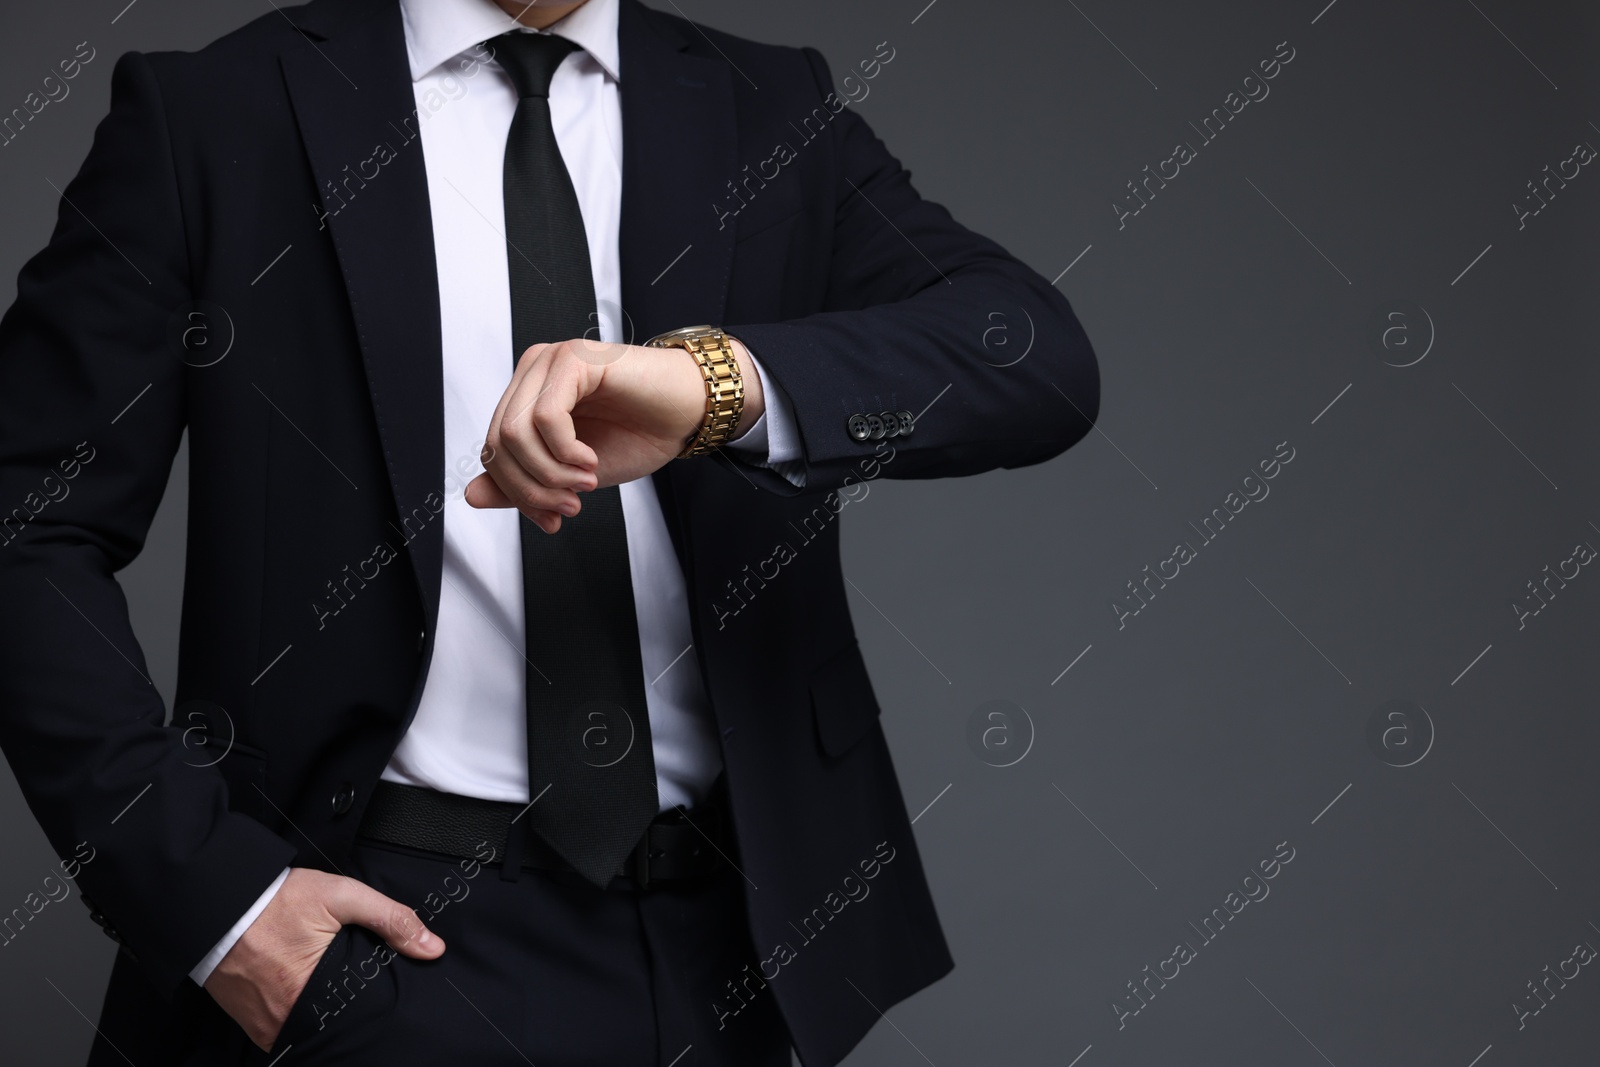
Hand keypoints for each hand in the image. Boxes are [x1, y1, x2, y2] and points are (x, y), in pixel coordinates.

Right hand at [203, 867, 444, 1051]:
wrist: (217, 901)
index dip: (374, 1003)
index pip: (358, 1015)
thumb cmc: (276, 899)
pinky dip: (300, 1014)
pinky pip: (284, 1029)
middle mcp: (284, 1019)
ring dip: (325, 1013)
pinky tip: (310, 992)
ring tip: (336, 988)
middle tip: (356, 985)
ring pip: (309, 1030)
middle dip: (350, 1010)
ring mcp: (264, 1026)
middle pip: (334, 1025)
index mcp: (311, 993)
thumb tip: (432, 948)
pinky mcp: (250, 1023)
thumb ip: (391, 920)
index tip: (383, 990)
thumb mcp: (341, 896)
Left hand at [464, 336, 764, 532]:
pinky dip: (565, 451)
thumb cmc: (640, 432)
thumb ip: (523, 484)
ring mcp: (551, 362)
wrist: (689, 413)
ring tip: (585, 482)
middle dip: (532, 488)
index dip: (517, 493)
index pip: (493, 450)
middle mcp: (533, 373)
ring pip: (515, 432)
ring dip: (550, 472)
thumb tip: (472, 496)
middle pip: (498, 443)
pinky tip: (589, 460)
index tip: (552, 518)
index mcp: (527, 397)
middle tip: (570, 506)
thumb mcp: (571, 474)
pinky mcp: (574, 359)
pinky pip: (546, 416)